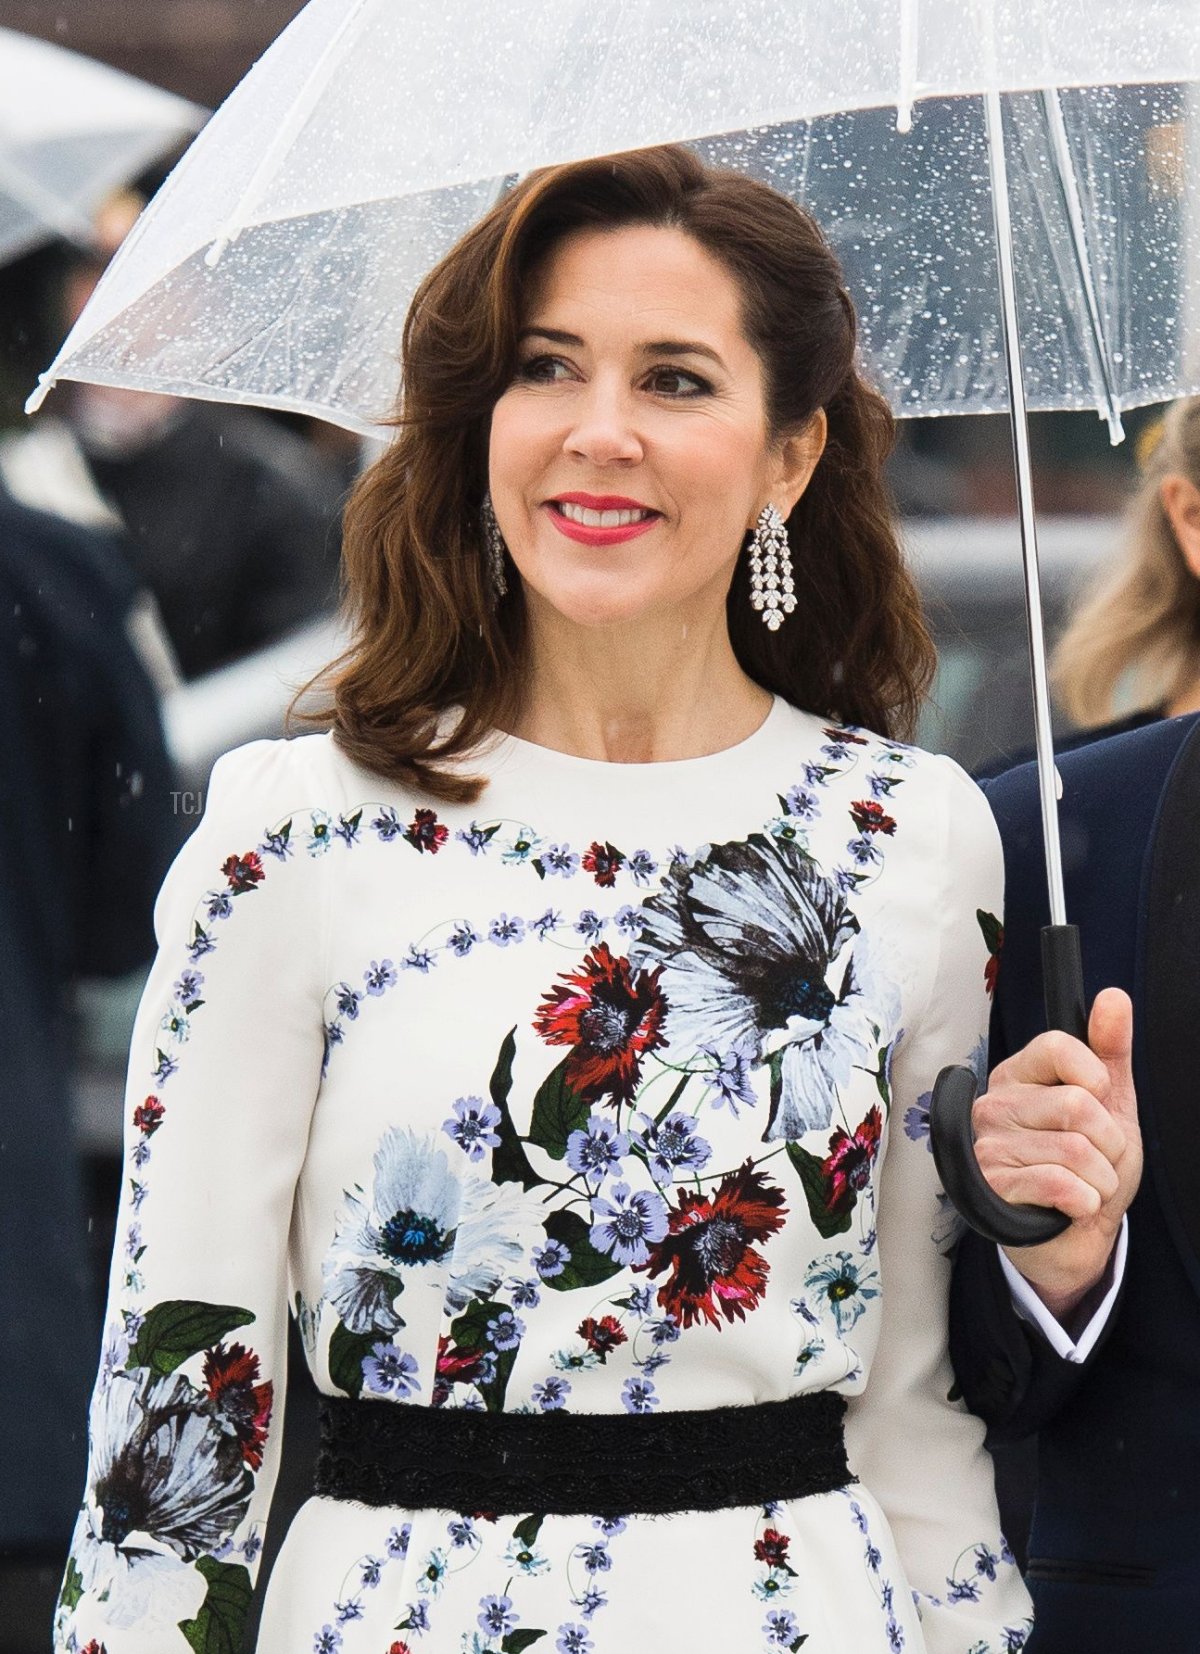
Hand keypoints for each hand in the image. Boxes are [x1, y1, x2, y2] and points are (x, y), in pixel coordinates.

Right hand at [971, 988, 1141, 1321]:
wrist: (1073, 1234)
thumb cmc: (1088, 1163)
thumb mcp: (1111, 1103)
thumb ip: (1110, 1049)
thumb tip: (1113, 996)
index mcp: (1019, 1075)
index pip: (1058, 1046)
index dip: (1096, 1078)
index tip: (1099, 1101)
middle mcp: (995, 1104)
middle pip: (1077, 1104)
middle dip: (1109, 1143)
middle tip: (1096, 1159)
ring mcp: (989, 1145)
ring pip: (1077, 1150)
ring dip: (1102, 1179)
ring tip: (1086, 1185)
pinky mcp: (991, 1187)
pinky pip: (1061, 1184)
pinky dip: (1085, 1202)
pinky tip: (1073, 1206)